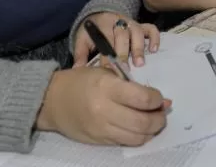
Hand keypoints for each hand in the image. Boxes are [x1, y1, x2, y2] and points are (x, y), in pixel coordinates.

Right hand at [37, 67, 170, 145]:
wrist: (52, 101)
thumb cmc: (81, 81)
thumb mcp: (105, 73)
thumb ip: (129, 84)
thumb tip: (157, 98)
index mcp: (107, 88)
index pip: (143, 99)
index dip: (157, 99)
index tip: (160, 97)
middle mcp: (105, 110)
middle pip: (143, 122)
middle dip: (159, 118)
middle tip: (163, 112)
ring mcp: (102, 128)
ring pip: (137, 137)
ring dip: (152, 130)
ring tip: (154, 121)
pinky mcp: (99, 141)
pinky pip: (125, 142)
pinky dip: (137, 137)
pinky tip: (139, 128)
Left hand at [73, 12, 159, 67]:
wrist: (101, 13)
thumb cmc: (92, 31)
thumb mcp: (82, 39)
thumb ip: (80, 54)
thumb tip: (78, 70)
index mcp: (103, 26)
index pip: (105, 41)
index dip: (107, 57)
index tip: (108, 72)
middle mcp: (118, 23)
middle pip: (122, 35)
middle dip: (124, 53)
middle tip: (125, 70)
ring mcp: (131, 23)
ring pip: (137, 32)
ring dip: (139, 48)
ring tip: (139, 63)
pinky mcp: (141, 25)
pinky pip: (151, 29)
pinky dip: (154, 38)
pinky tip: (154, 50)